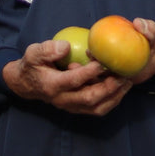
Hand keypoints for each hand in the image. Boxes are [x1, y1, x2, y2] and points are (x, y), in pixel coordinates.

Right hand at [2, 39, 132, 115]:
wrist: (26, 84)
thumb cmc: (32, 65)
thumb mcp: (33, 53)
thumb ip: (47, 50)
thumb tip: (66, 46)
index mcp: (52, 85)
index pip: (74, 81)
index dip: (89, 72)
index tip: (102, 61)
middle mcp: (63, 100)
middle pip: (89, 98)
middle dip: (109, 87)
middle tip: (123, 74)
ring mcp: (70, 106)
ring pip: (96, 107)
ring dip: (114, 96)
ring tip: (127, 82)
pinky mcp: (77, 108)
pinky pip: (97, 109)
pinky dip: (111, 101)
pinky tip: (121, 88)